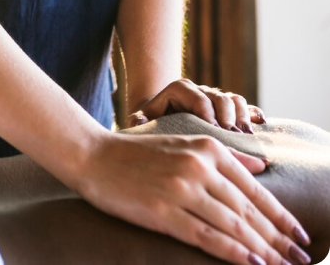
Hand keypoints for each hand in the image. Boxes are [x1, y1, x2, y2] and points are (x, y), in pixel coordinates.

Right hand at [75, 130, 310, 264]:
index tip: (301, 236)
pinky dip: (235, 253)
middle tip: (301, 260)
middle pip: (248, 210)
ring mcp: (181, 188)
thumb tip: (262, 163)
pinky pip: (208, 237)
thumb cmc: (136, 152)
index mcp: (205, 148)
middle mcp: (197, 166)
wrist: (92, 155)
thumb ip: (225, 154)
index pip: (254, 188)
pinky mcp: (164, 211)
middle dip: (279, 239)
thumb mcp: (182, 142)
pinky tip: (252, 264)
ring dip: (263, 250)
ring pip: (234, 226)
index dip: (281, 216)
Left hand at [128, 79, 265, 134]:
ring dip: (243, 117)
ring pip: (235, 100)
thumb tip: (140, 121)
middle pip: (220, 98)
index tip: (212, 132)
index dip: (207, 114)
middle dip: (228, 117)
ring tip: (247, 136)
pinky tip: (261, 124)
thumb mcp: (142, 119)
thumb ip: (138, 119)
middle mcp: (201, 91)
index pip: (197, 98)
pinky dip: (253, 113)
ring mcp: (216, 99)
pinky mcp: (229, 109)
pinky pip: (245, 106)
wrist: (161, 117)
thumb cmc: (152, 121)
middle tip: (234, 137)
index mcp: (180, 90)